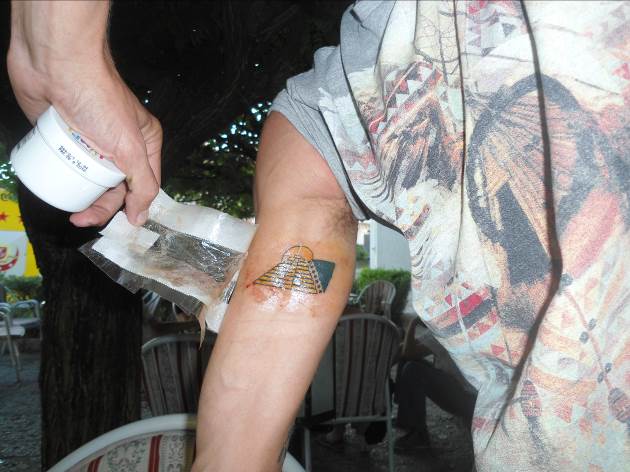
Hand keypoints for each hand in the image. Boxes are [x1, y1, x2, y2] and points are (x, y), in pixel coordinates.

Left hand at [8, 1, 160, 226]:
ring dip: (82, 197)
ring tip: (70, 210)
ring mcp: (91, 140)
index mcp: (144, 143)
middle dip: (101, 206)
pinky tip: (58, 191)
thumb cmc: (98, 97)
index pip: (143, 184)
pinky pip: (66, 165)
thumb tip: (142, 217)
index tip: (121, 224)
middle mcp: (119, 143)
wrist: (56, 64)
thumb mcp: (131, 146)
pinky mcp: (65, 135)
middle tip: (83, 218)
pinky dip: (63, 180)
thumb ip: (143, 183)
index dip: (132, 205)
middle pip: (115, 186)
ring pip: (89, 179)